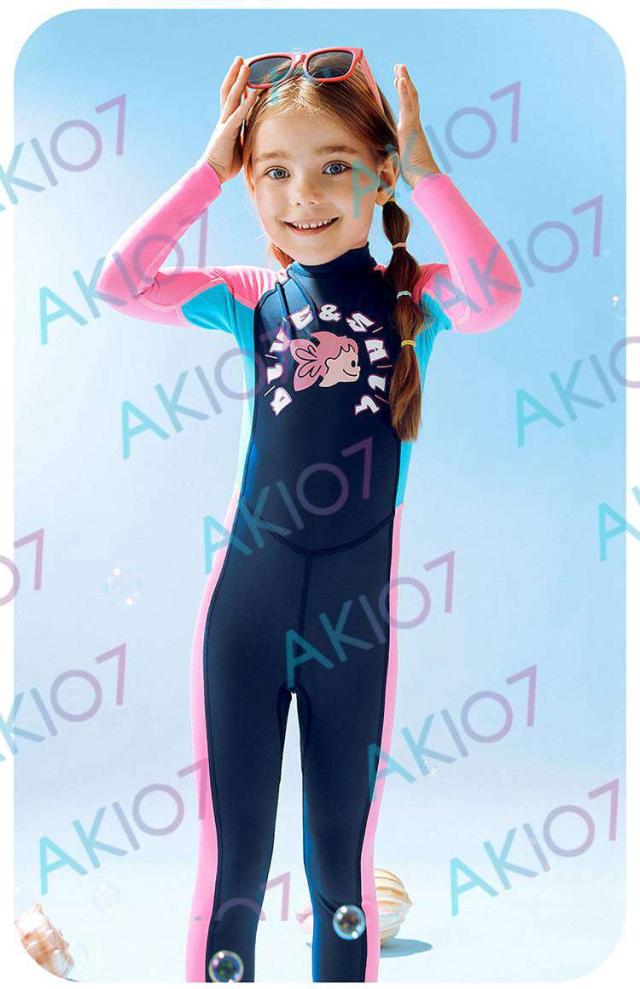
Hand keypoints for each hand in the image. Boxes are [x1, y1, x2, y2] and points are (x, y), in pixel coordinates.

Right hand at [203, 56, 258, 182]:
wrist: (212, 174)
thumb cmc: (226, 163)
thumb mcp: (239, 145)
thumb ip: (245, 134)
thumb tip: (254, 131)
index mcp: (227, 121)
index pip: (231, 98)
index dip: (237, 84)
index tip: (243, 72)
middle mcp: (224, 119)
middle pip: (228, 91)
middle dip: (235, 74)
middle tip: (241, 59)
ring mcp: (224, 124)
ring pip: (232, 98)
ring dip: (239, 81)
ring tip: (245, 66)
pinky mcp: (227, 133)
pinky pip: (238, 116)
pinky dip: (246, 104)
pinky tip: (252, 94)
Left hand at [393, 64, 440, 188]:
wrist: (425, 179)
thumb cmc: (415, 176)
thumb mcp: (400, 162)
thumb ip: (396, 156)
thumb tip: (386, 164)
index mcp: (411, 132)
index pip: (407, 108)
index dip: (403, 94)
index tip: (398, 81)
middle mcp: (414, 126)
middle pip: (410, 98)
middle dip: (404, 82)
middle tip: (400, 67)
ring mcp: (413, 125)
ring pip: (410, 98)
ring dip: (404, 81)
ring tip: (400, 67)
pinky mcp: (411, 128)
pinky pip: (407, 106)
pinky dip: (404, 92)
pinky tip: (400, 79)